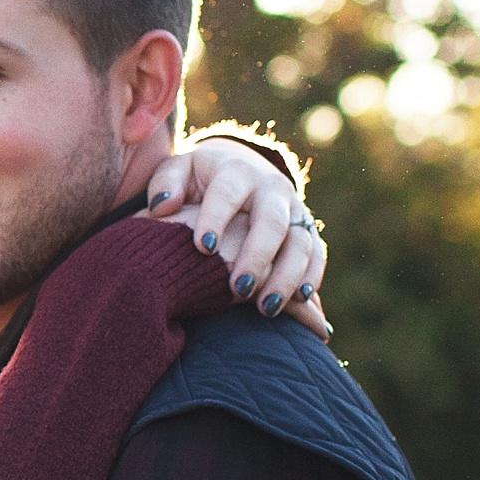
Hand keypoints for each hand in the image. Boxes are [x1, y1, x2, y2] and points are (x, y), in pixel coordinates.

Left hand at [145, 141, 330, 339]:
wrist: (239, 175)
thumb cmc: (198, 181)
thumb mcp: (178, 172)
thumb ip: (165, 184)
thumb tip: (163, 206)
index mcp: (235, 171)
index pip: (227, 193)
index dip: (216, 218)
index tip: (203, 247)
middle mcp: (271, 188)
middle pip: (271, 221)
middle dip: (257, 255)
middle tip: (237, 289)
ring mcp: (294, 209)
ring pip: (300, 241)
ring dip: (286, 275)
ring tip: (266, 308)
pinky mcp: (307, 229)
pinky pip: (316, 254)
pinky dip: (311, 277)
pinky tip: (299, 301)